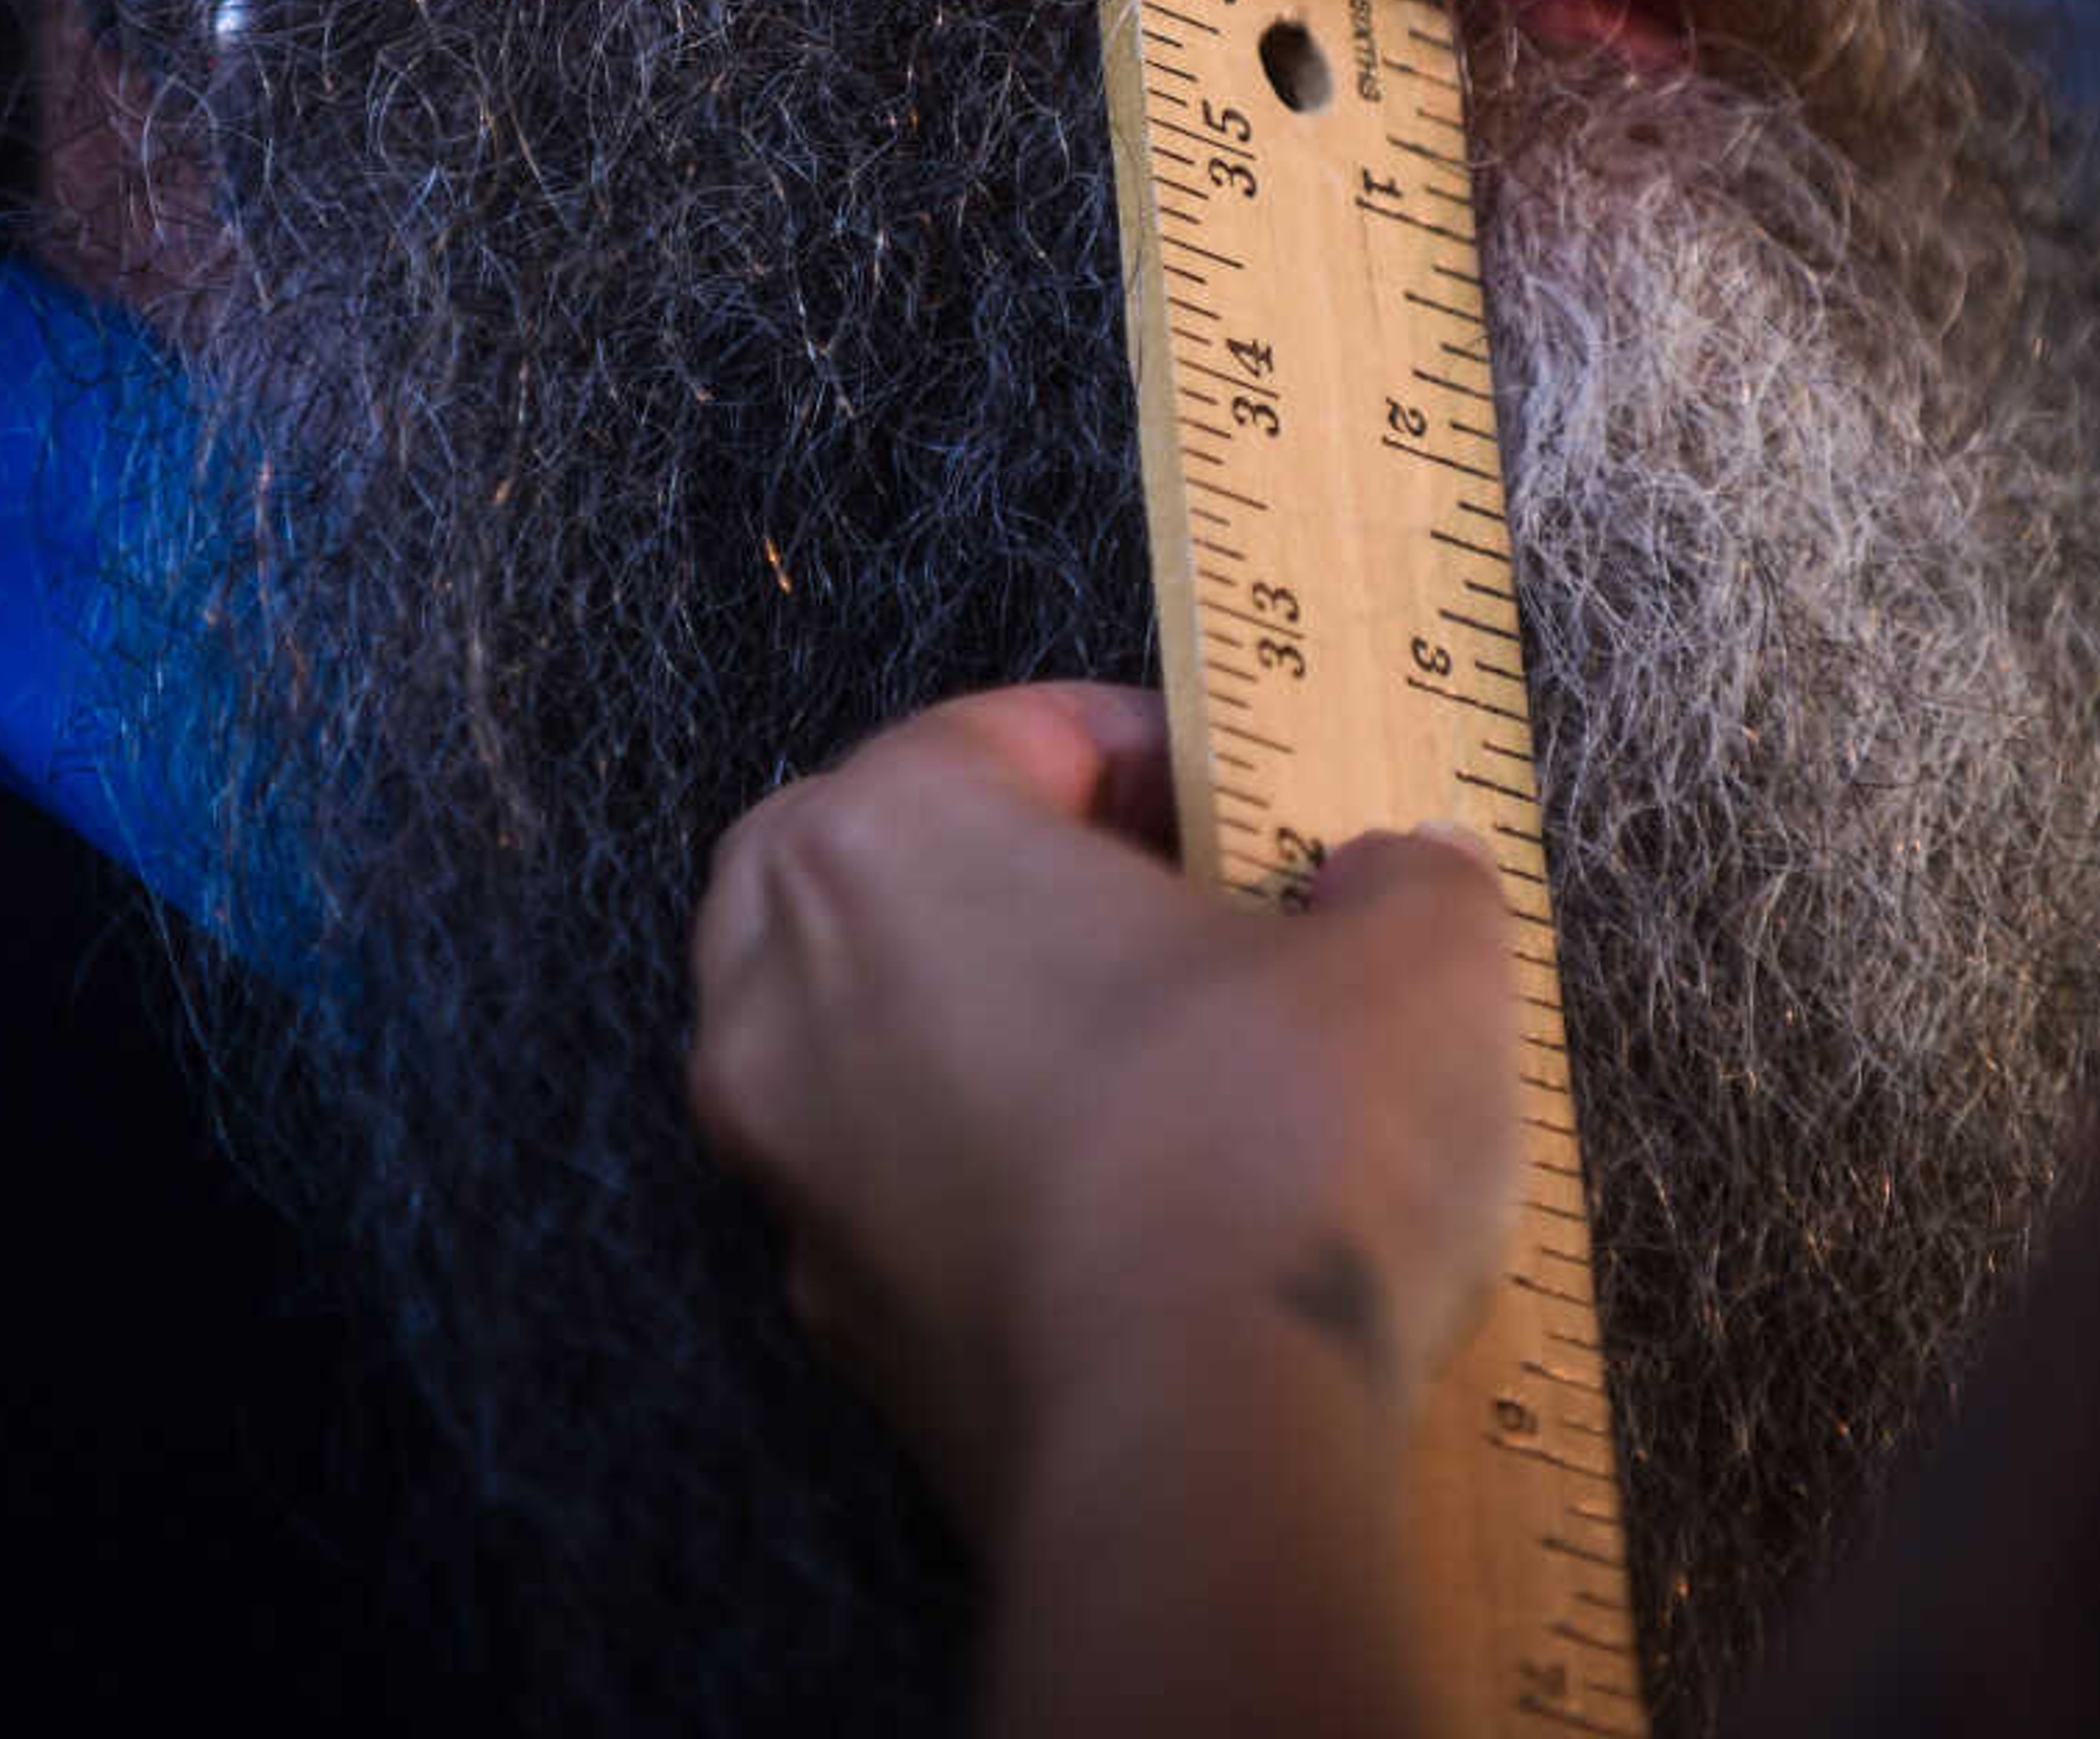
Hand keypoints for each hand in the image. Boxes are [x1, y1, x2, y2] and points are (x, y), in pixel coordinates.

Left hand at [688, 681, 1515, 1544]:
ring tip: (1187, 1069)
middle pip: (901, 871)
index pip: (1011, 732)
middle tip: (1195, 920)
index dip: (1157, 755)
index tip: (1258, 809)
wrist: (1201, 1468)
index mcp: (884, 841)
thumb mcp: (1417, 951)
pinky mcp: (841, 1323)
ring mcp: (790, 1171)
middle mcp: (783, 990)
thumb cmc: (1270, 1159)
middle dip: (1039, 878)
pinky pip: (913, 1193)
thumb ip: (1404, 873)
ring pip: (885, 1040)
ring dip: (1010, 1030)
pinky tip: (1150, 1208)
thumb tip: (1395, 876)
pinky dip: (1005, 1175)